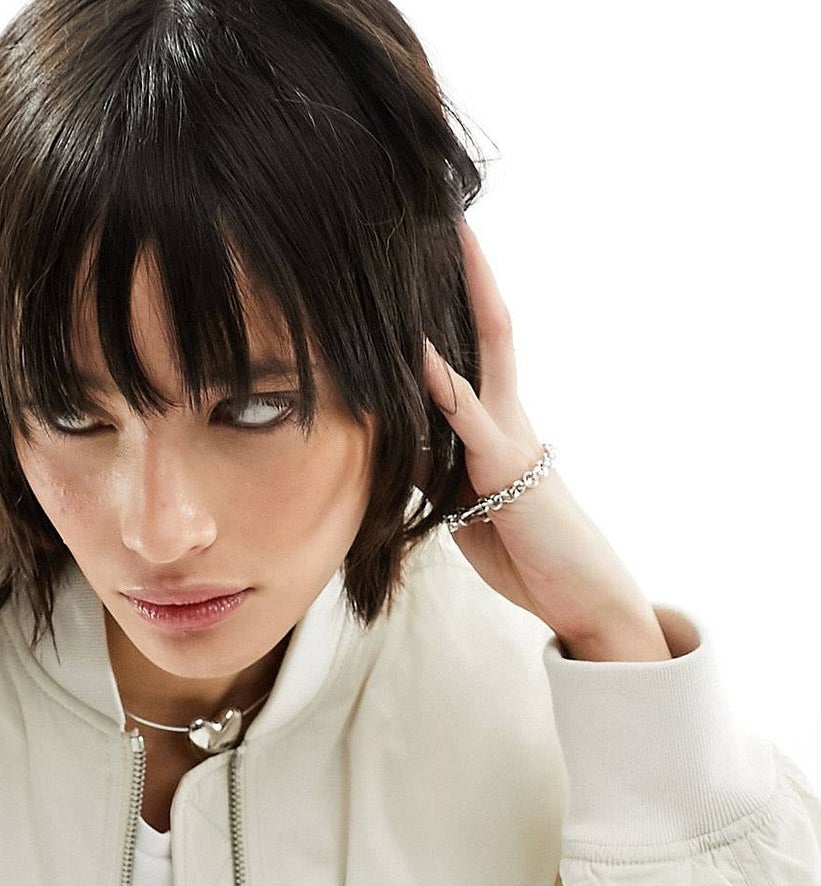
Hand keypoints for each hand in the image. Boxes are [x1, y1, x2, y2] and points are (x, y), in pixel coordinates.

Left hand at [423, 214, 668, 658]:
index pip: (474, 348)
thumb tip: (385, 451)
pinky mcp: (506, 471)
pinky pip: (470, 421)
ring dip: (461, 303)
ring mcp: (509, 437)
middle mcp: (507, 417)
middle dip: (469, 272)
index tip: (432, 253)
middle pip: (489, 326)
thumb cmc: (522, 550)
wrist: (578, 594)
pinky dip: (441, 387)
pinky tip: (416, 356)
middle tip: (444, 214)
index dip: (457, 301)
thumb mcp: (460, 507)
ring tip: (432, 250)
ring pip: (483, 356)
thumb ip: (427, 471)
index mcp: (495, 425)